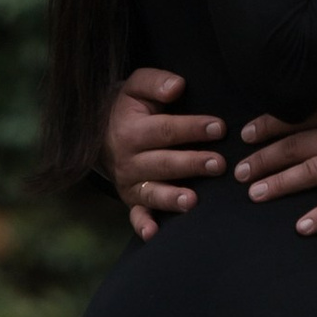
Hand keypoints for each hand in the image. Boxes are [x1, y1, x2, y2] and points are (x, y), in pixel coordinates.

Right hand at [102, 66, 226, 241]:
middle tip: (219, 164)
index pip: (167, 130)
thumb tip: (177, 86)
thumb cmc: (129, 106)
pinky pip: (135, 215)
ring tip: (193, 200)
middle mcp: (129, 160)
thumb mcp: (137, 85)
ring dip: (172, 197)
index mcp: (132, 130)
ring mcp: (130, 183)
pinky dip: (143, 225)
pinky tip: (153, 234)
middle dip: (192, 163)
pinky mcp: (131, 200)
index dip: (193, 128)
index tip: (219, 128)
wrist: (97, 132)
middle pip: (164, 163)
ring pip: (153, 192)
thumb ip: (156, 82)